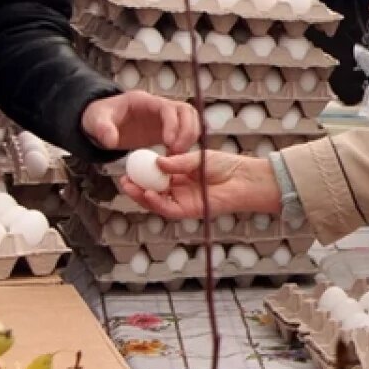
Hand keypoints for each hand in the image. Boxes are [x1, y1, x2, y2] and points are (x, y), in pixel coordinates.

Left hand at [81, 91, 200, 153]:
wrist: (101, 122)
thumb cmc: (99, 116)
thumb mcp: (95, 120)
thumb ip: (102, 129)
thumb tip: (111, 141)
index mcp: (145, 101)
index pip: (169, 108)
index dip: (173, 124)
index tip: (168, 142)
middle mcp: (160, 107)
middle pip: (187, 112)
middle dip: (188, 131)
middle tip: (178, 152)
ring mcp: (165, 119)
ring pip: (191, 122)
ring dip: (190, 138)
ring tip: (177, 156)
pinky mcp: (166, 130)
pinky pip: (184, 134)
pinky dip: (184, 145)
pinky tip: (173, 159)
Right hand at [118, 150, 280, 218]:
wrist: (244, 178)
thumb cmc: (226, 166)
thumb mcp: (197, 158)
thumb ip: (177, 162)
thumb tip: (158, 162)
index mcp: (181, 176)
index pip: (156, 176)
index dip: (142, 173)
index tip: (130, 166)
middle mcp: (180, 190)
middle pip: (153, 191)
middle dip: (136, 187)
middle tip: (124, 179)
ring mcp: (183, 201)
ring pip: (157, 202)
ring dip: (142, 196)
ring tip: (130, 186)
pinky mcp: (189, 210)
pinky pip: (168, 209)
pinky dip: (156, 203)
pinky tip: (147, 194)